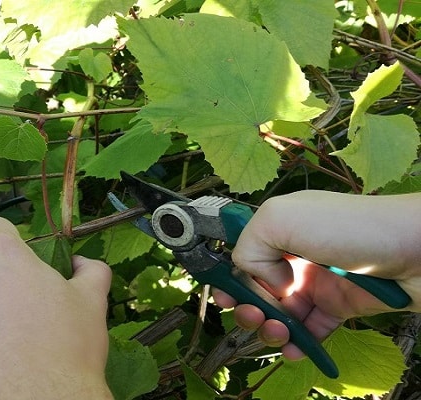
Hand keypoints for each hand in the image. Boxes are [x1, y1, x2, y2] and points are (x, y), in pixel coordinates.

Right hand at [213, 190, 420, 359]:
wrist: (417, 250)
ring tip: (279, 333)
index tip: (224, 297)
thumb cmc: (353, 228)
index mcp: (281, 229)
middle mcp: (296, 254)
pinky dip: (298, 344)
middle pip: (259, 289)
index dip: (231, 278)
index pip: (244, 256)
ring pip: (282, 312)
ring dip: (272, 328)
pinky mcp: (341, 305)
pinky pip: (311, 329)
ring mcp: (319, 281)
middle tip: (254, 316)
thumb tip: (260, 280)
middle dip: (248, 307)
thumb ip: (251, 246)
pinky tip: (293, 350)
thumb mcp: (283, 219)